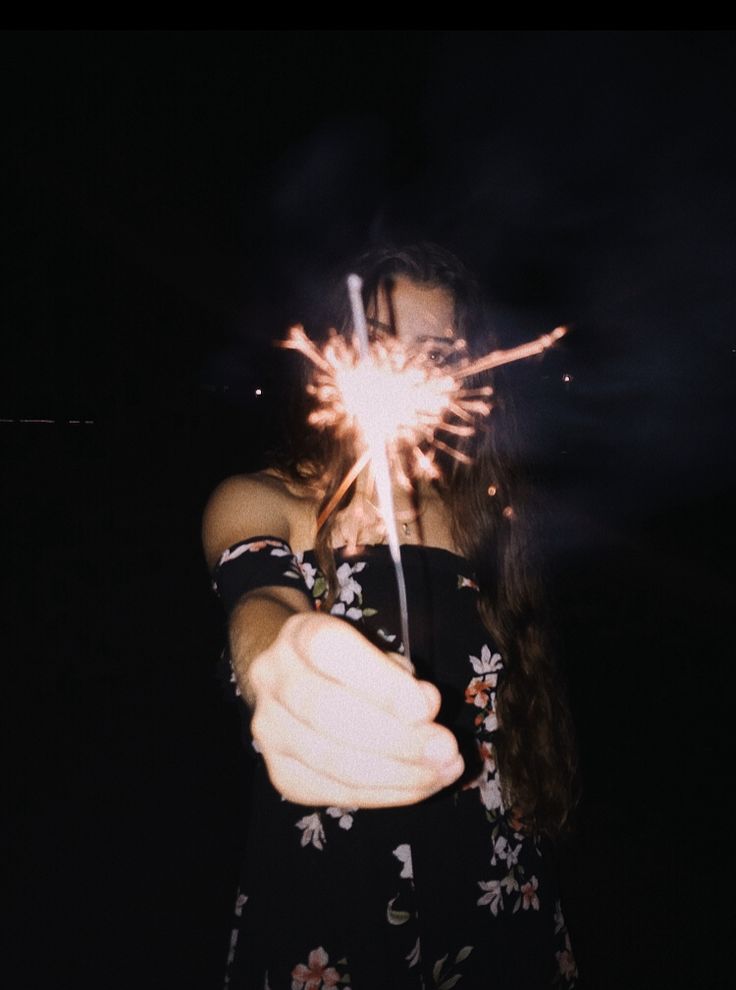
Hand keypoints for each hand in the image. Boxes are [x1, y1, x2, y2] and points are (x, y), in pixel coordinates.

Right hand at [248, 612, 463, 806]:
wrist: (295, 681)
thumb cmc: (350, 662)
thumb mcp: (377, 651)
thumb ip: (399, 674)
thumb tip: (426, 706)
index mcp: (300, 635)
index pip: (330, 651)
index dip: (380, 682)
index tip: (427, 708)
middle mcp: (272, 678)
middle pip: (326, 711)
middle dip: (395, 738)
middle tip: (446, 750)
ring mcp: (269, 728)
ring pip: (329, 759)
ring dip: (397, 774)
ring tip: (443, 772)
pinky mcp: (279, 772)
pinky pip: (330, 791)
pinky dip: (382, 794)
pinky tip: (418, 787)